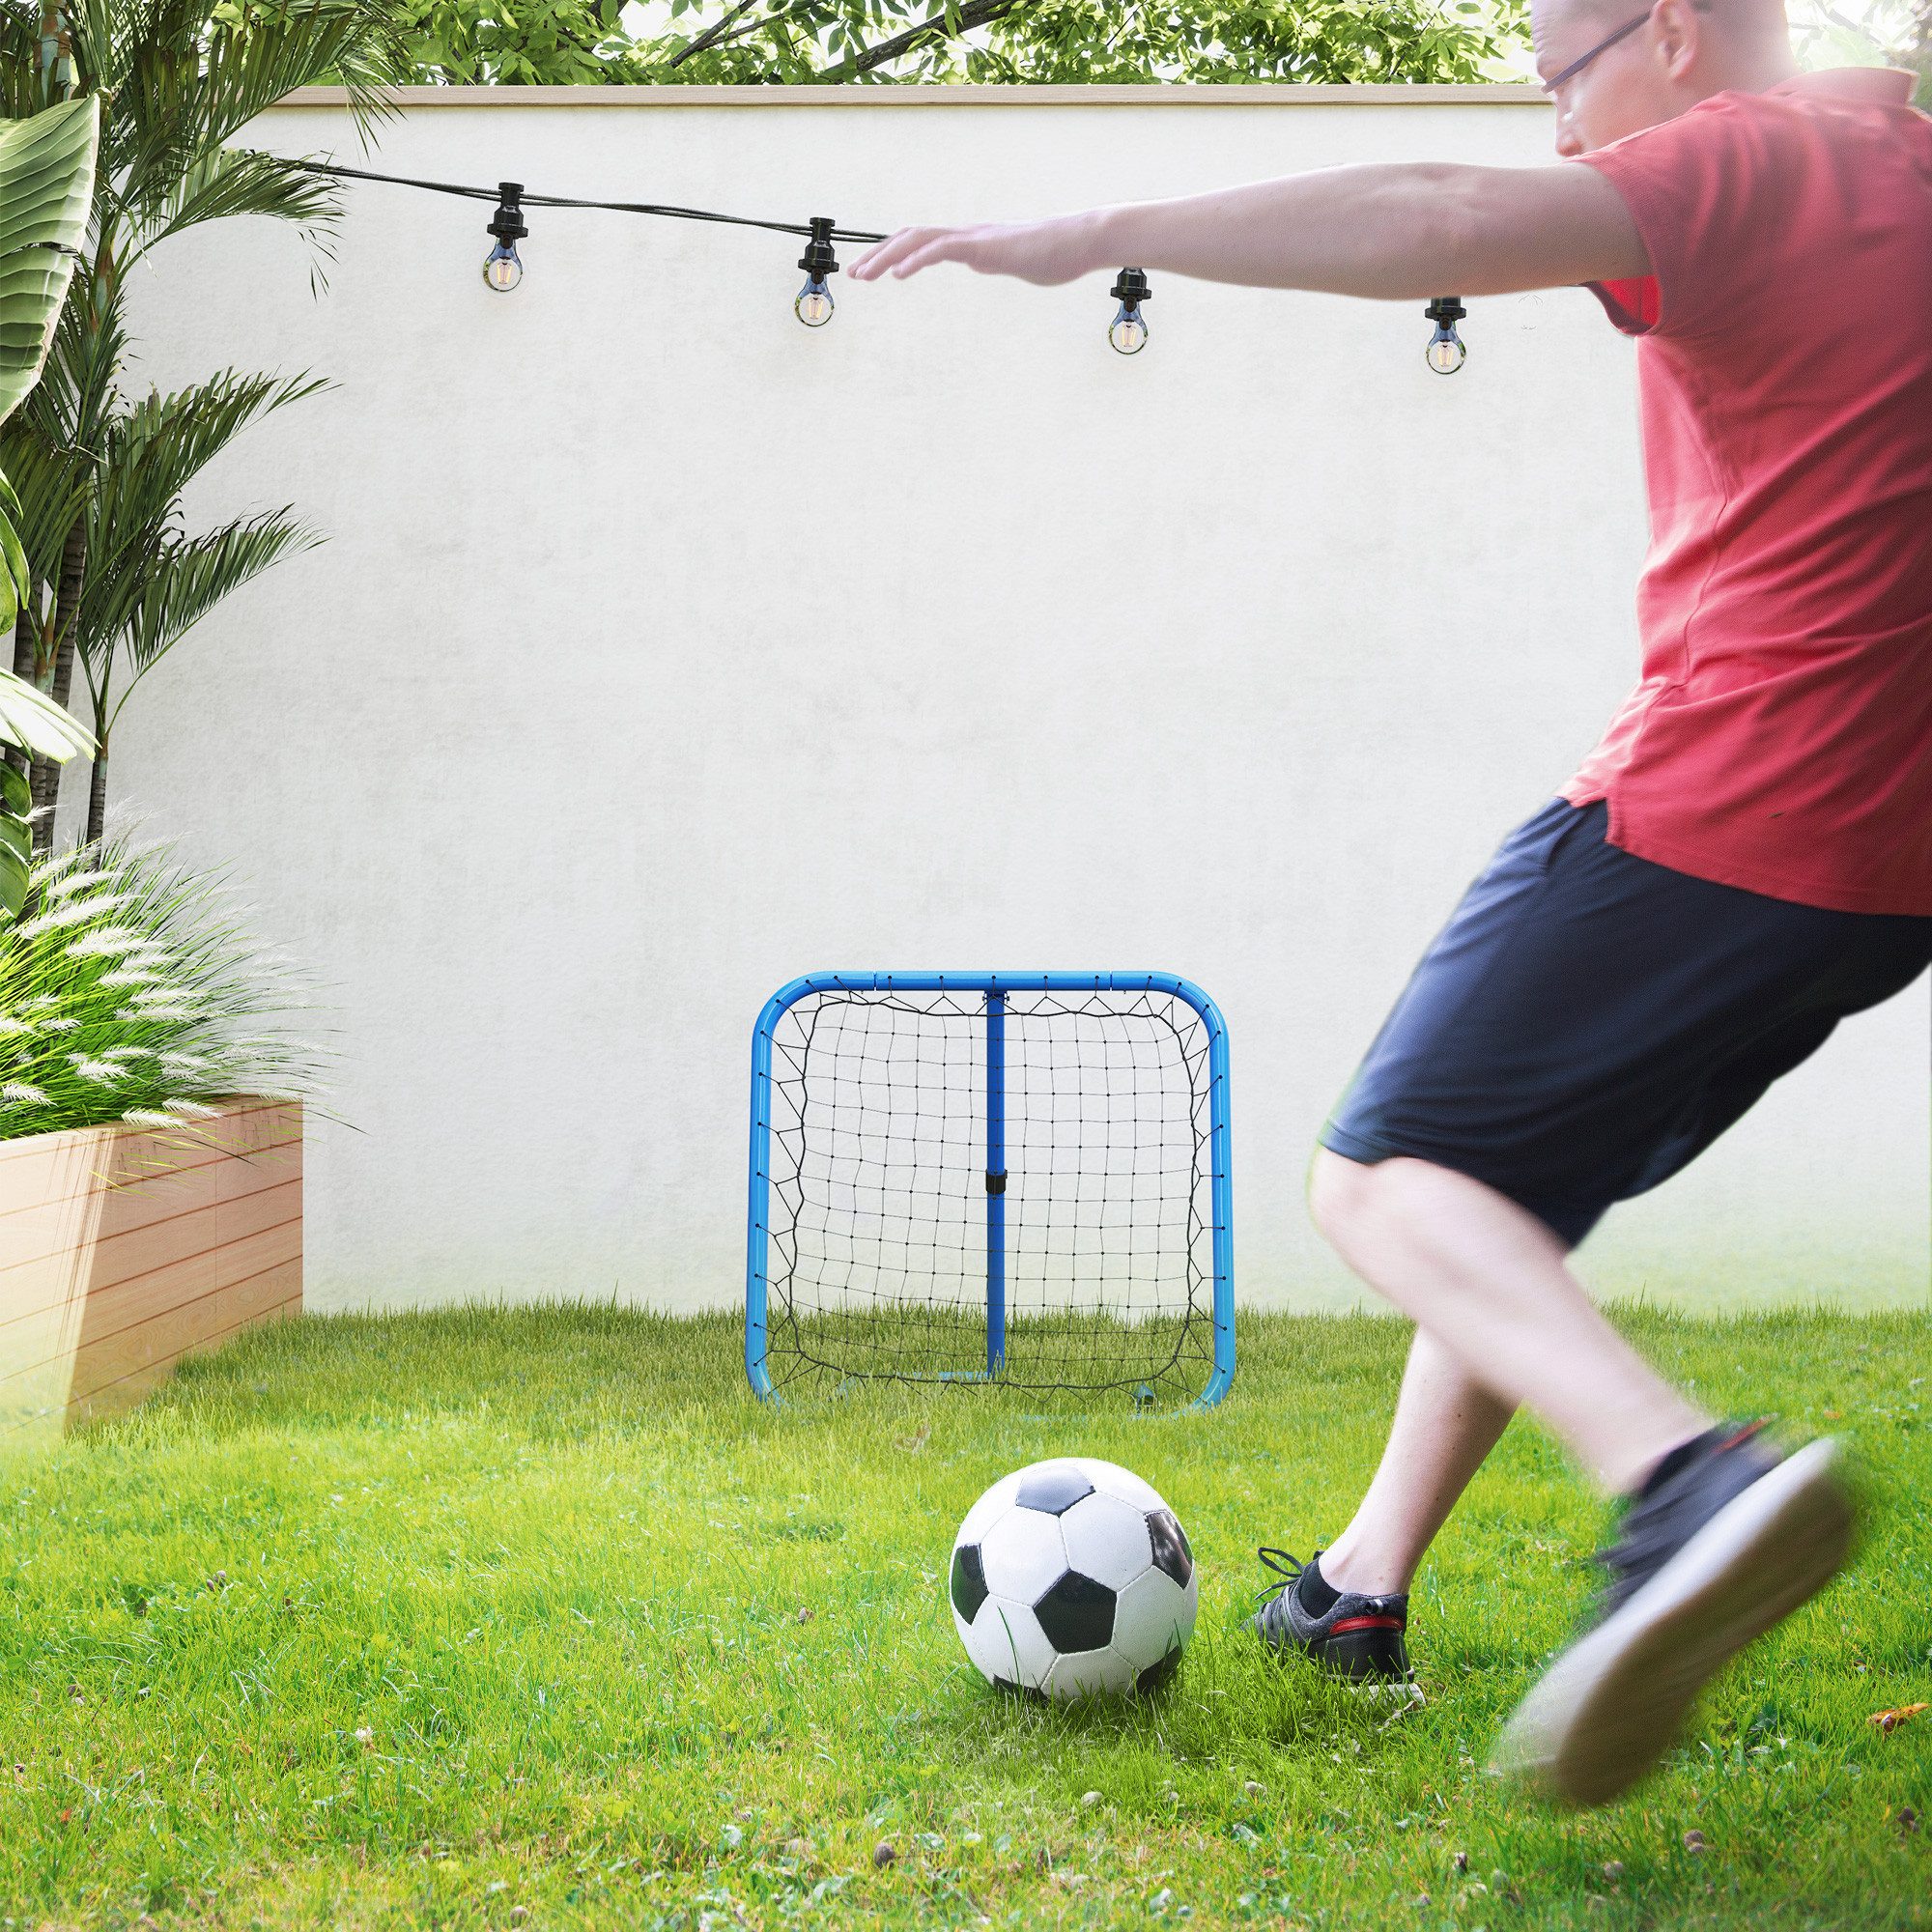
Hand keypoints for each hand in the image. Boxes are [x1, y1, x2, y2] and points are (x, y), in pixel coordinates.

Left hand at [846, 211, 1105, 287]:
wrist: (1078, 242)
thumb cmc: (1053, 254)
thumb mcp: (1013, 262)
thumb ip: (991, 260)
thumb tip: (980, 261)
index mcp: (969, 241)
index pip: (922, 241)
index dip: (893, 252)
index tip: (871, 270)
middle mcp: (965, 234)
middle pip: (910, 236)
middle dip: (878, 253)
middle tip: (854, 274)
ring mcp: (973, 237)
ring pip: (919, 238)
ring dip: (887, 256)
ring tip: (865, 275)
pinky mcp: (983, 246)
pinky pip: (941, 249)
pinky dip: (915, 260)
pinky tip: (897, 275)